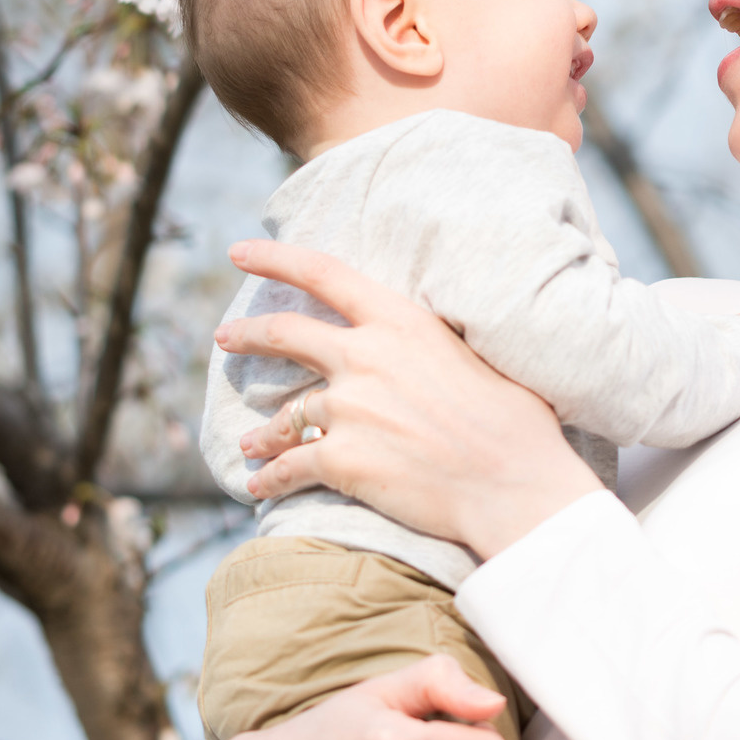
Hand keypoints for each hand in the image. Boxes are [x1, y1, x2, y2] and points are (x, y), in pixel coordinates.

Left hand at [219, 239, 603, 557]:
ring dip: (262, 433)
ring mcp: (349, 408)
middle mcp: (365, 356)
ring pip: (285, 416)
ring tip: (248, 443)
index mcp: (400, 321)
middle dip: (247, 334)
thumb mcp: (474, 356)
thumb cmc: (514, 423)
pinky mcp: (341, 460)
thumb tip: (417, 348)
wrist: (514, 483)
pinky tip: (259, 487)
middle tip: (226, 337)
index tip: (240, 252)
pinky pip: (289, 467)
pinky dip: (270, 479)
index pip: (324, 273)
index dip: (275, 258)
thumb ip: (426, 346)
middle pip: (285, 333)